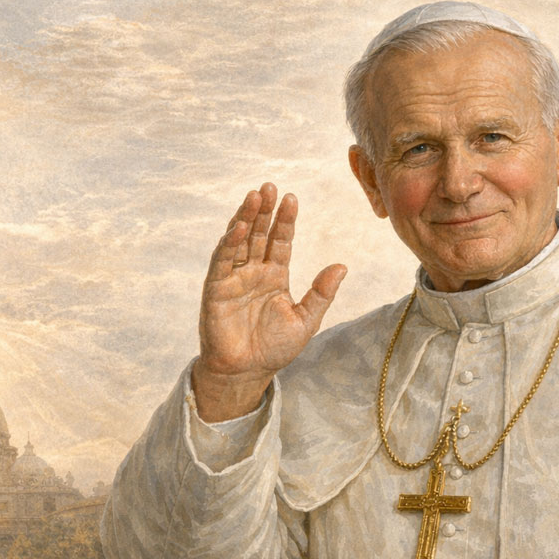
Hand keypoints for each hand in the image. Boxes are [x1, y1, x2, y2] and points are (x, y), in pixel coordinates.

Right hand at [192, 183, 346, 421]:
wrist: (246, 372)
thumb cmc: (274, 349)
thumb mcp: (305, 320)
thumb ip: (321, 293)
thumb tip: (342, 266)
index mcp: (275, 275)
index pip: (281, 241)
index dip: (286, 221)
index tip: (293, 199)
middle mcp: (254, 271)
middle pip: (260, 234)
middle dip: (265, 211)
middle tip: (271, 186)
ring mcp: (233, 278)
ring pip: (240, 241)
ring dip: (246, 218)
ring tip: (255, 196)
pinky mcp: (216, 288)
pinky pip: (222, 261)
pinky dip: (229, 243)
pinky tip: (238, 227)